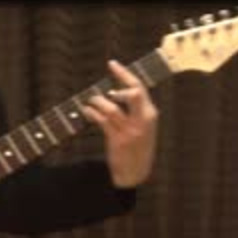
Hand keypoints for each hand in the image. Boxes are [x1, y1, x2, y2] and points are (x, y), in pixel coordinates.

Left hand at [82, 60, 159, 187]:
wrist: (136, 173)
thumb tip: (121, 90)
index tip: (112, 64)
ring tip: (91, 101)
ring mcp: (130, 131)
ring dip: (98, 101)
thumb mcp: (145, 127)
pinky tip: (87, 111)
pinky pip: (103, 122)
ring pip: (112, 108)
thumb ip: (137, 110)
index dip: (125, 74)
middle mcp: (142, 120)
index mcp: (150, 114)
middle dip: (119, 81)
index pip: (140, 88)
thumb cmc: (138, 147)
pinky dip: (93, 114)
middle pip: (133, 93)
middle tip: (106, 77)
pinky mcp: (118, 140)